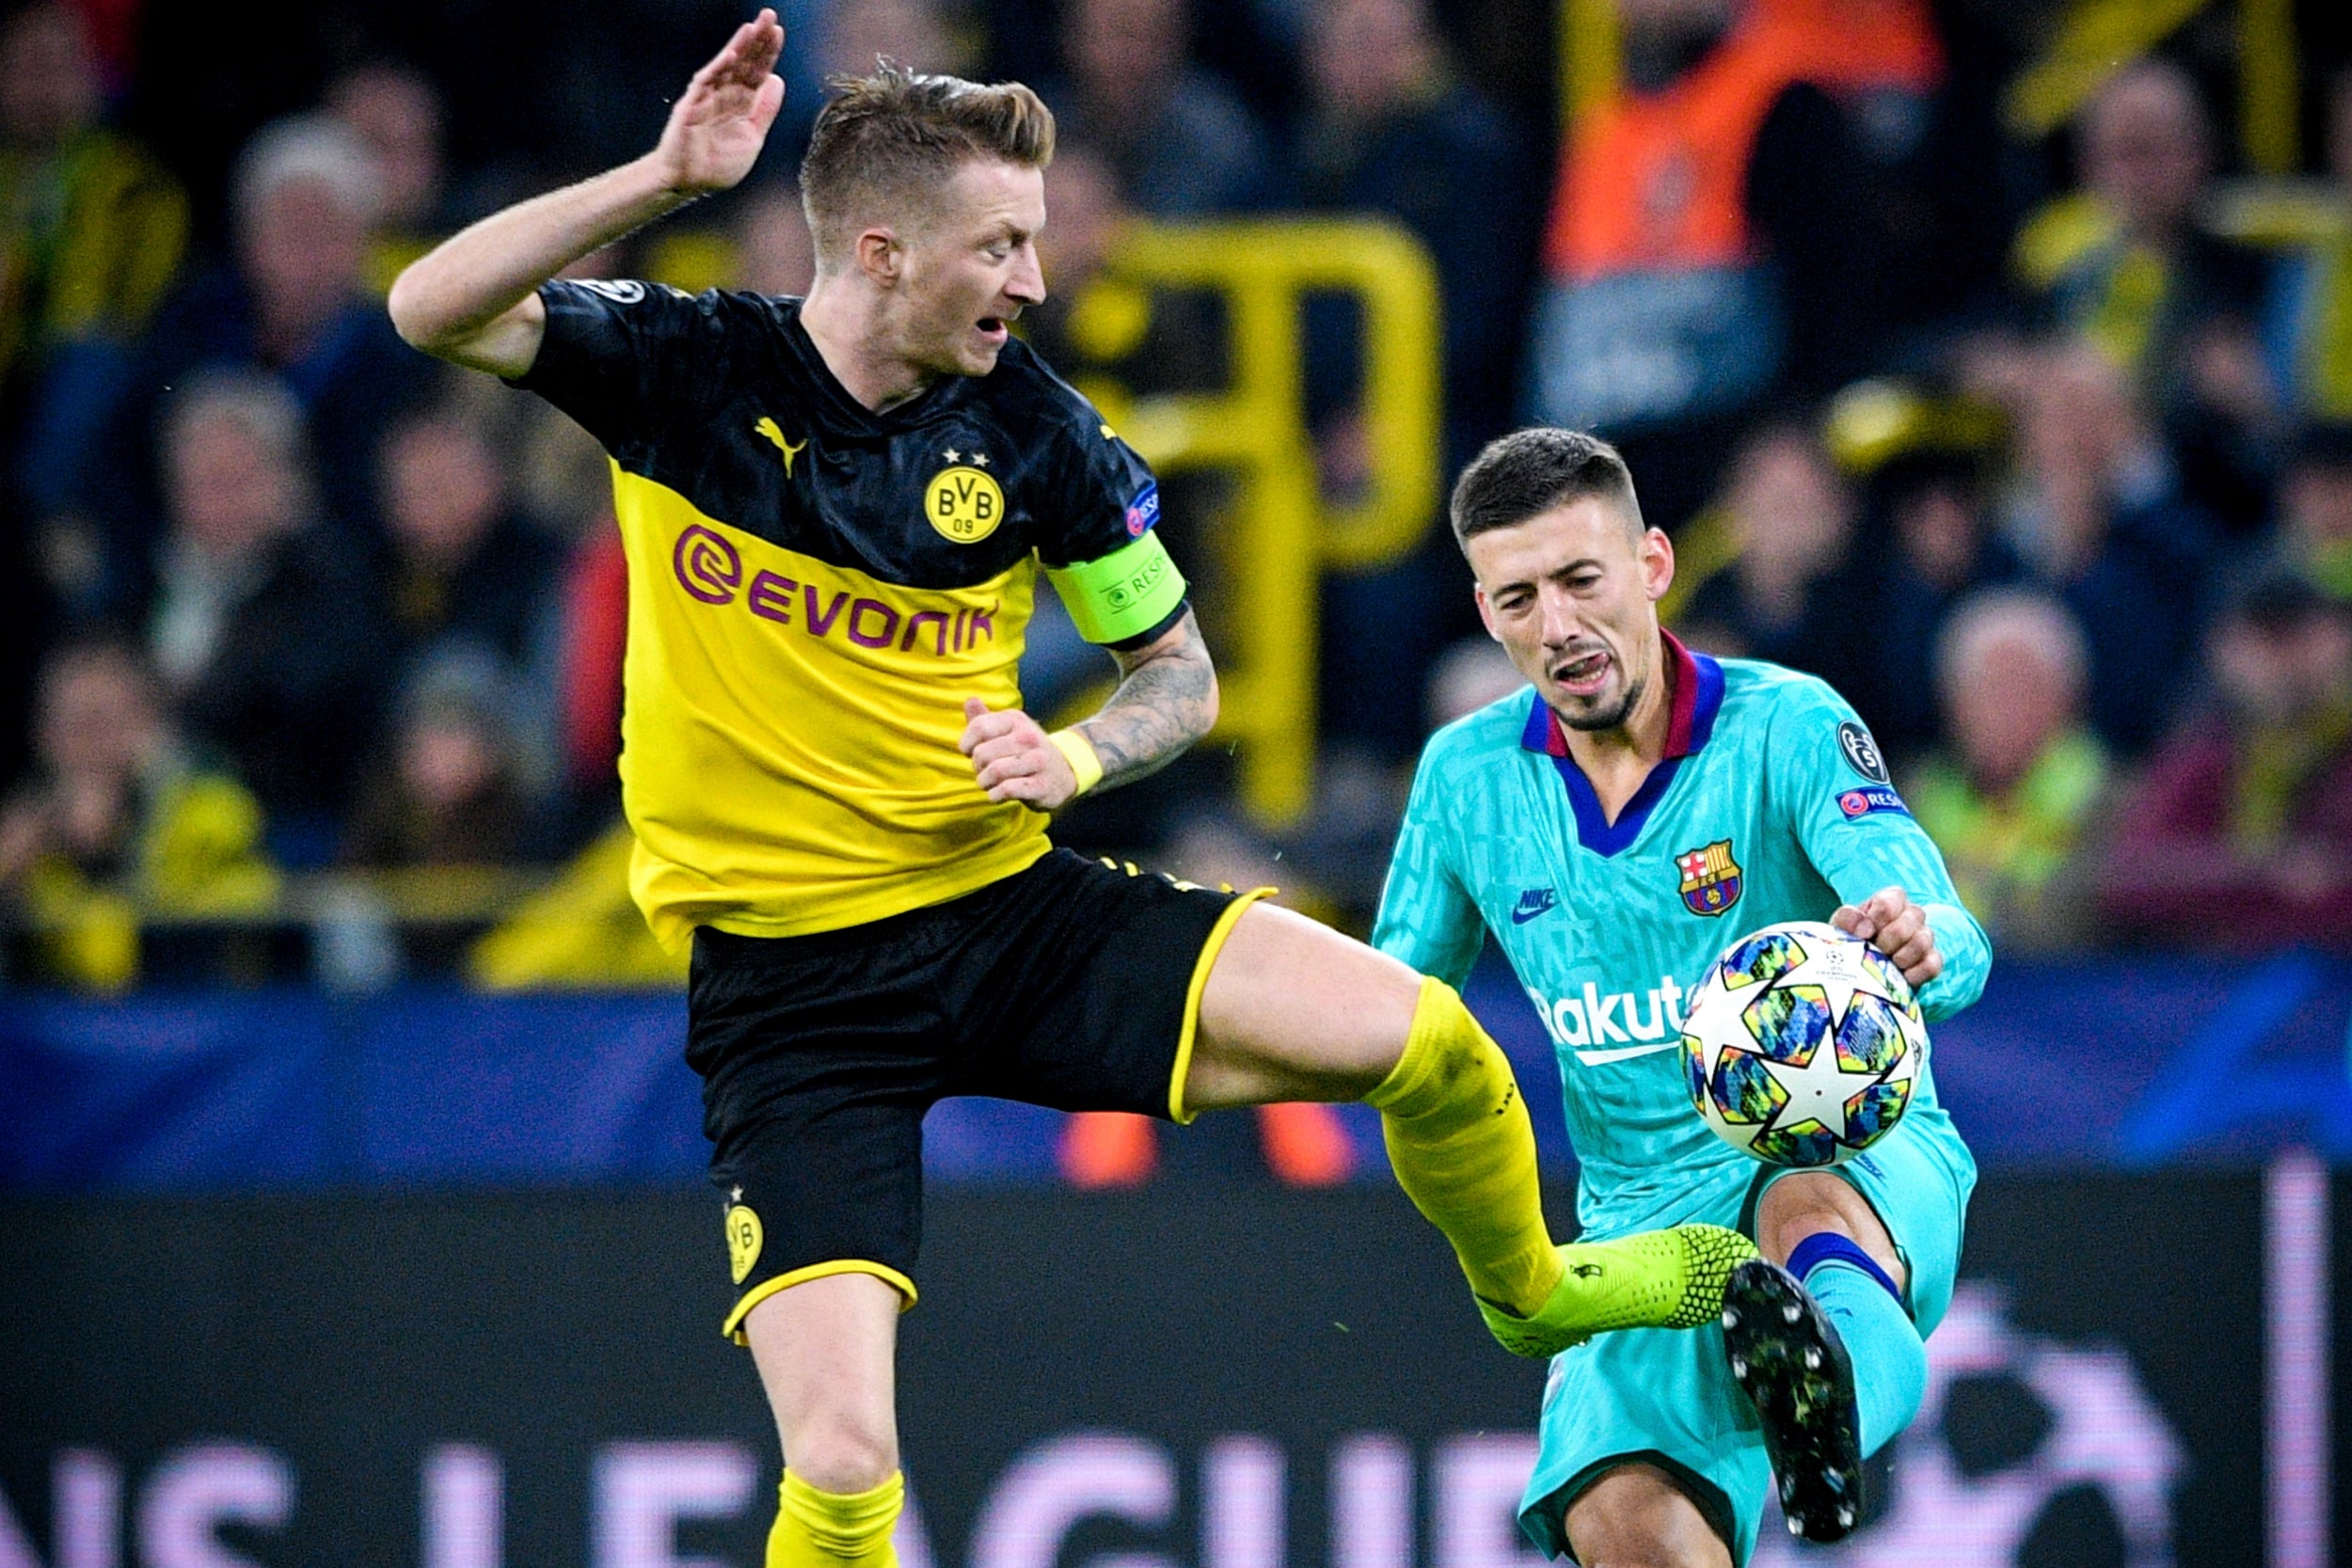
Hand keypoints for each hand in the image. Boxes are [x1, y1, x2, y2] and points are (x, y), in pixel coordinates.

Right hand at [653, 10, 785, 196]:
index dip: (767, 53)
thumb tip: (777, 80)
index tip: (778, 32)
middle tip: (769, 15)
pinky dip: (720, 66)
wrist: (688, 183)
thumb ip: (765, 111)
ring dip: (740, 46)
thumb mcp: (752, 138)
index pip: (758, 72)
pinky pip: (707, 81)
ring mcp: (708, 97)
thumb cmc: (716, 165)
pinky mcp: (692, 104)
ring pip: (727, 66)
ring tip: (753, 26)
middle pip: (745, 62)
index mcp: (741, 104)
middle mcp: (725, 95)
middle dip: (757, 40)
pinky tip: (733, 52)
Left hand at [960, 698, 1079, 809]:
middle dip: (976, 766)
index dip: (966, 743)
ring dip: (984, 782)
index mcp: (1016, 720)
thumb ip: (984, 718)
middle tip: (983, 771)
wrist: (1064, 772)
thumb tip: (970, 699)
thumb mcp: (1007, 730)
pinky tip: (998, 794)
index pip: (979, 727)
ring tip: (988, 783)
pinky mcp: (1042, 785)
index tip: (969, 752)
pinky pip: (1008, 789)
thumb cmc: (1025, 751)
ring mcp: (1038, 761)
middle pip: (983, 753)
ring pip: (995, 771)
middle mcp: (1028, 737)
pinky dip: (995, 795)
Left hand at [1831, 885, 1941, 989]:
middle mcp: (1911, 915)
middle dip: (1888, 940)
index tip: (1865, 934)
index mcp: (1889, 900)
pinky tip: (1900, 978)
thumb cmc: (1848, 944)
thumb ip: (1847, 919)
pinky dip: (1915, 974)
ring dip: (1900, 957)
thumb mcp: (1839, 930)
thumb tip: (1867, 927)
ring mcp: (1923, 938)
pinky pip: (1932, 964)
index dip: (1878, 917)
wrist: (1854, 974)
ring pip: (1923, 940)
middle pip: (1913, 917)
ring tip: (1885, 965)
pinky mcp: (1930, 961)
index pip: (1893, 900)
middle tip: (1875, 952)